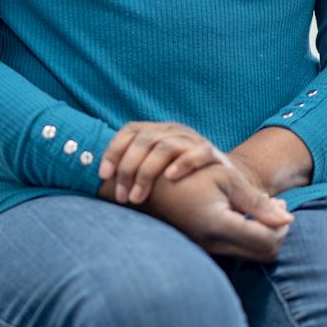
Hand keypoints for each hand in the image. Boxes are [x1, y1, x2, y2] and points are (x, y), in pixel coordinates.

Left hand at [99, 121, 225, 205]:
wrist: (227, 181)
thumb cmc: (183, 179)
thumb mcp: (159, 169)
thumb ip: (136, 170)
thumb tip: (99, 182)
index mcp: (158, 131)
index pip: (130, 130)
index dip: (113, 150)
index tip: (102, 174)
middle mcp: (174, 131)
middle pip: (144, 140)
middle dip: (127, 169)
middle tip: (121, 196)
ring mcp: (193, 140)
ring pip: (165, 146)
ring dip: (147, 173)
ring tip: (137, 197)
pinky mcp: (212, 153)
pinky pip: (197, 153)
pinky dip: (182, 164)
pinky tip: (170, 178)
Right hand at [138, 163, 293, 262]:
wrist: (147, 186)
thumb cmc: (186, 175)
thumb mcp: (224, 179)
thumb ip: (256, 202)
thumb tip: (288, 219)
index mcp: (219, 226)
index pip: (268, 241)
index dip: (281, 225)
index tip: (282, 204)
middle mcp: (213, 245)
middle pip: (264, 253)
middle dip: (277, 232)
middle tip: (279, 206)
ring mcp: (207, 249)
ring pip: (252, 253)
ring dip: (264, 232)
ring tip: (265, 206)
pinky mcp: (203, 248)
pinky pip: (237, 249)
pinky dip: (248, 234)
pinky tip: (246, 213)